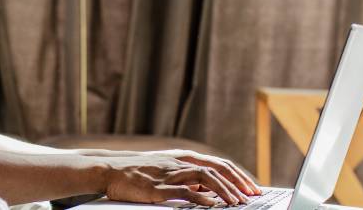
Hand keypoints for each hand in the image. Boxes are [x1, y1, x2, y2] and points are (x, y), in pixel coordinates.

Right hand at [101, 155, 249, 205]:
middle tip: (252, 194)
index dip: (237, 175)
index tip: (251, 186)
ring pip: (206, 178)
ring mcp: (170, 174)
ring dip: (224, 190)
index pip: (219, 164)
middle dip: (238, 182)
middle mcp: (180, 162)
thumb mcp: (166, 171)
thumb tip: (209, 190)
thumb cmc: (137, 173)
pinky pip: (185, 191)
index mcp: (183, 158)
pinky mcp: (159, 188)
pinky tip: (213, 205)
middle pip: (217, 169)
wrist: (109, 169)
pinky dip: (201, 198)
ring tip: (237, 202)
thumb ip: (187, 177)